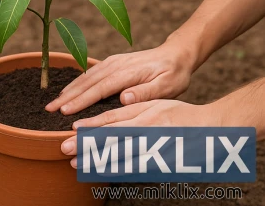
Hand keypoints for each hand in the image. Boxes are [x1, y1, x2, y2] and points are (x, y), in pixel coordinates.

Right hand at [45, 42, 194, 114]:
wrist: (175, 54)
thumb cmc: (174, 74)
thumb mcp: (167, 86)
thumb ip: (146, 92)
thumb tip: (124, 98)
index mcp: (127, 72)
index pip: (100, 89)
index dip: (81, 101)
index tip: (65, 111)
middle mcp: (115, 64)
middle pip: (86, 82)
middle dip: (66, 97)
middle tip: (49, 110)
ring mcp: (111, 62)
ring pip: (85, 77)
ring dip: (68, 90)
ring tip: (53, 103)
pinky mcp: (110, 63)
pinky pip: (89, 74)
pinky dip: (75, 83)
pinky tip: (67, 92)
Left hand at [59, 100, 218, 166]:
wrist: (213, 129)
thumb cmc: (180, 114)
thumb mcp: (154, 104)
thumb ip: (129, 109)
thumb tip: (99, 114)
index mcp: (146, 116)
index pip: (113, 122)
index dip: (91, 128)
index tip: (72, 131)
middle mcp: (150, 134)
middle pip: (113, 142)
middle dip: (87, 146)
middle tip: (65, 150)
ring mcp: (157, 152)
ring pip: (122, 159)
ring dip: (98, 162)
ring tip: (77, 164)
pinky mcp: (164, 166)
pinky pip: (137, 170)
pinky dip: (119, 172)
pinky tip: (103, 173)